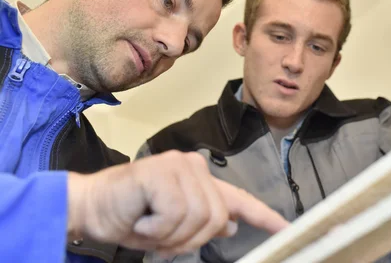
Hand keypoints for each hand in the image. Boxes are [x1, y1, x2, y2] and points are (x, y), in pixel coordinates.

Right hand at [67, 150, 288, 255]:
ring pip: (199, 218)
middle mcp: (194, 167)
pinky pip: (176, 214)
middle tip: (159, 238)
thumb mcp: (171, 228)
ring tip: (147, 225)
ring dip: (169, 235)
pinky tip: (141, 218)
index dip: (264, 216)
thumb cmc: (130, 216)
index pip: (238, 199)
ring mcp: (180, 165)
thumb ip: (202, 222)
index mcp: (200, 181)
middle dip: (188, 239)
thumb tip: (230, 224)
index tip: (287, 229)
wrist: (89, 207)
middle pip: (216, 218)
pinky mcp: (163, 171)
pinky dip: (156, 229)